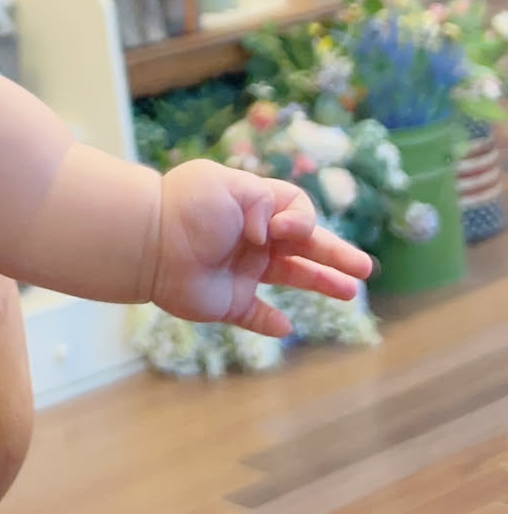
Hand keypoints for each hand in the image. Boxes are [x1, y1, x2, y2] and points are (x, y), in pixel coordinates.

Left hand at [151, 158, 371, 337]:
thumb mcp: (232, 187)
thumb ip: (266, 204)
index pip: (297, 212)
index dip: (303, 222)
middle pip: (305, 248)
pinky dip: (271, 322)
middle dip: (336, 256)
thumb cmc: (189, 208)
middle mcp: (255, 240)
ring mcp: (242, 272)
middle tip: (364, 268)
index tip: (282, 231)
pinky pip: (255, 315)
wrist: (148, 242)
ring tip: (350, 293)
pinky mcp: (228, 302)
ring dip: (320, 284)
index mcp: (257, 209)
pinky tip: (287, 326)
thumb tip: (276, 234)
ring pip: (291, 279)